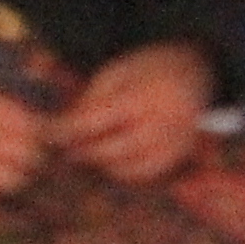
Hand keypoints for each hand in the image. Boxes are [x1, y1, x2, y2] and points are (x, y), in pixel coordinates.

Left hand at [43, 41, 212, 185]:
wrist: (195, 70)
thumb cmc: (145, 69)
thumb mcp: (115, 72)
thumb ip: (90, 100)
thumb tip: (62, 130)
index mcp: (144, 96)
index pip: (95, 121)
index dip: (66, 130)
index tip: (49, 131)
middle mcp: (164, 123)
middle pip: (108, 150)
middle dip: (80, 149)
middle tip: (63, 145)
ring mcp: (175, 142)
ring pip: (124, 168)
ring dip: (100, 162)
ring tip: (85, 149)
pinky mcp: (180, 155)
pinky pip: (143, 174)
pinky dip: (121, 170)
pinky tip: (109, 157)